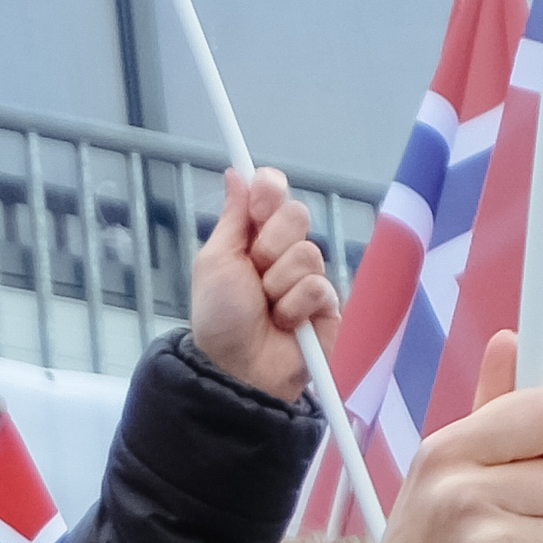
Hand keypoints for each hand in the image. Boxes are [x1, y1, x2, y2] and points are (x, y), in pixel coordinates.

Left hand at [185, 165, 335, 402]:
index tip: (258, 207)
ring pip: (307, 253)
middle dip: (270, 245)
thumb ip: (232, 218)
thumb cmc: (219, 319)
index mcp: (253, 235)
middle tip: (254, 272)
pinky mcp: (327, 304)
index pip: (273, 192)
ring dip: (278, 284)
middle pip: (296, 214)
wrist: (237, 368)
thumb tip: (236, 174)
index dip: (269, 191)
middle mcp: (282, 251)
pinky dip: (294, 307)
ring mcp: (307, 276)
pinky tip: (285, 324)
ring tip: (266, 307)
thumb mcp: (215, 262)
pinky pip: (318, 286)